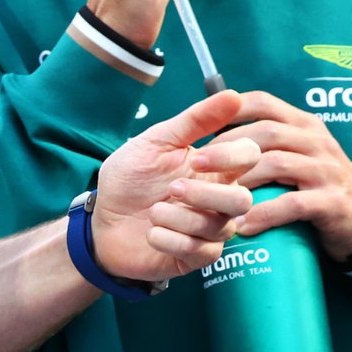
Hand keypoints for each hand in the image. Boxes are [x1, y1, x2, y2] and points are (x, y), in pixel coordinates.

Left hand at [91, 90, 258, 283]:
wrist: (102, 220)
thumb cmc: (131, 178)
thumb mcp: (156, 142)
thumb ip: (195, 120)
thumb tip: (234, 95)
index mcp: (213, 168)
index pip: (249, 157)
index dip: (231, 156)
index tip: (198, 157)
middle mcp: (217, 199)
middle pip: (242, 200)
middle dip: (206, 195)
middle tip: (171, 188)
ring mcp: (209, 230)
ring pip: (221, 227)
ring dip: (181, 218)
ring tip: (154, 211)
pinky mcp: (196, 257)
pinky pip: (201, 252)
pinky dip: (170, 240)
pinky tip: (151, 232)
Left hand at [210, 90, 351, 258]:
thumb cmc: (311, 182)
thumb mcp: (293, 152)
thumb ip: (262, 139)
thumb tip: (210, 127)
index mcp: (303, 123)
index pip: (263, 102)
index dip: (229, 110)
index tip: (201, 126)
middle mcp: (317, 140)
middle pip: (266, 133)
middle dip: (227, 148)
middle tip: (197, 164)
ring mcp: (328, 170)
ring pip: (277, 165)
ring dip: (242, 180)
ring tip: (214, 195)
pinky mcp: (333, 202)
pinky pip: (293, 204)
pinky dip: (264, 214)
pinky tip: (242, 224)